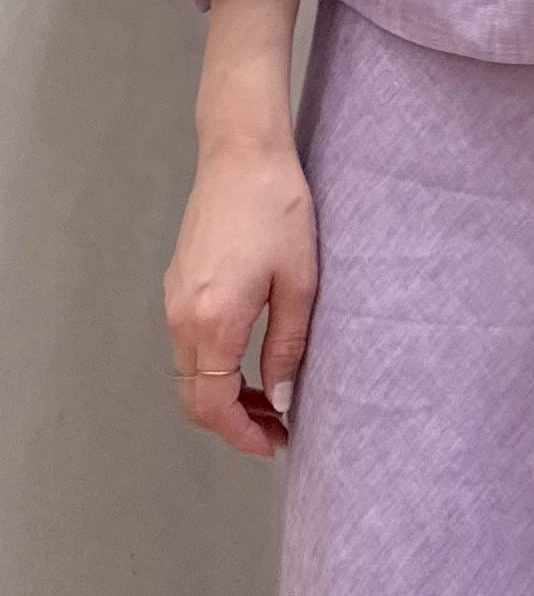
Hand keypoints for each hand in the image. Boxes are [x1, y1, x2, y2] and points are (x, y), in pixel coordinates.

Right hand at [164, 132, 317, 456]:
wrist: (242, 152)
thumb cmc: (278, 209)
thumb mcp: (299, 282)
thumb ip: (287, 347)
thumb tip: (281, 399)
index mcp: (213, 322)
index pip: (214, 405)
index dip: (242, 434)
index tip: (274, 443)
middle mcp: (182, 317)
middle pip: (194, 397)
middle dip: (232, 422)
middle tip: (275, 427)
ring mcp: (173, 299)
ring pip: (189, 373)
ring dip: (223, 394)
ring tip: (270, 396)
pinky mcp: (177, 282)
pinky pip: (188, 344)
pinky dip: (214, 366)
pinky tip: (249, 359)